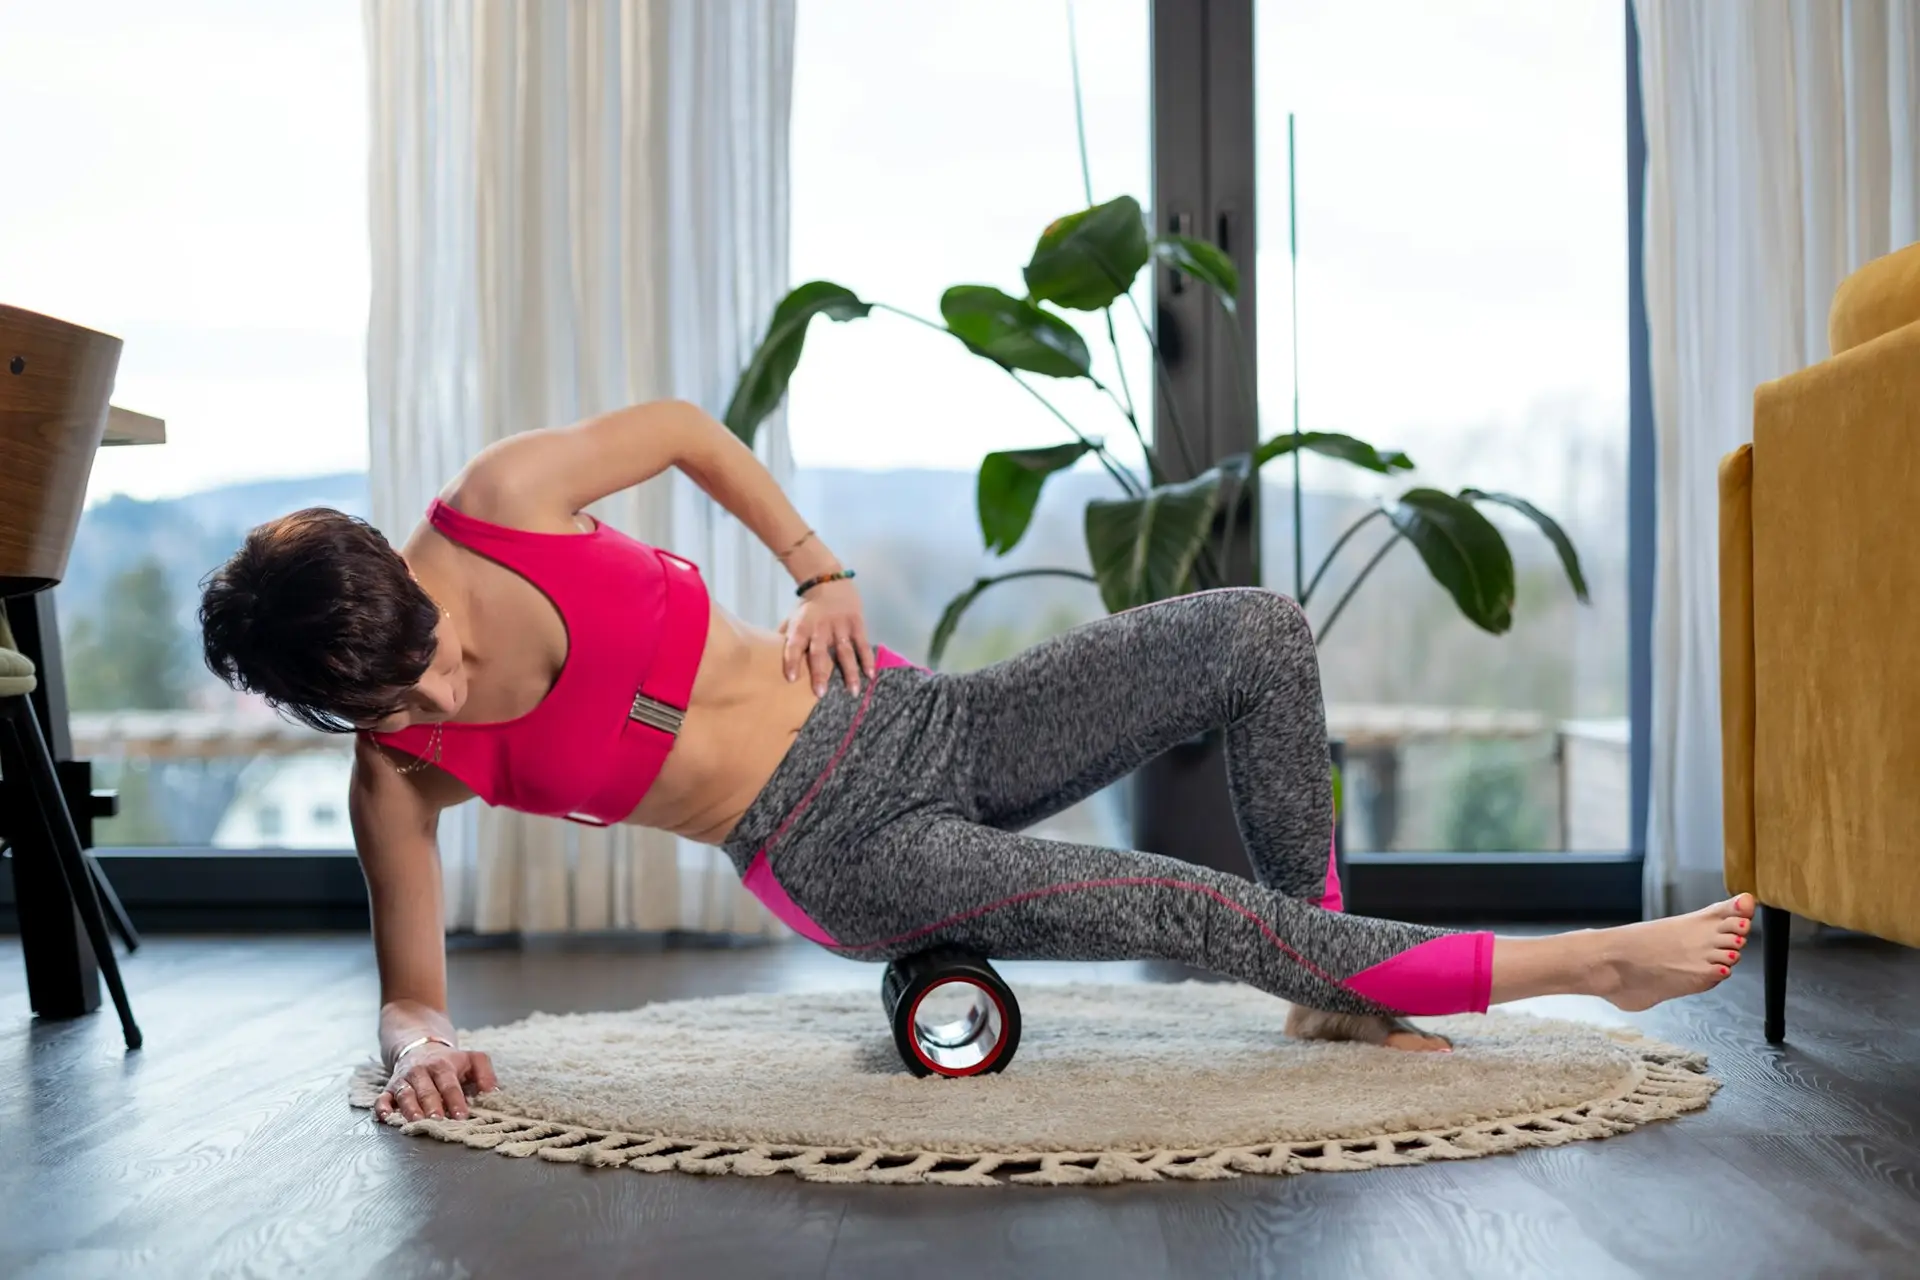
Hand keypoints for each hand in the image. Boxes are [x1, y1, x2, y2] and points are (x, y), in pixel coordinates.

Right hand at [374, 1044, 496, 1122]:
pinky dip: (382, 1107)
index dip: (455, 1100)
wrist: (420, 1045)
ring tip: (417, 1121)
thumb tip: (494, 1093)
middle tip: (438, 1120)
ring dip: (410, 1108)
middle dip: (432, 1105)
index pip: (450, 1084)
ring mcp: (405, 1080)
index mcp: (444, 1066)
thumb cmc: (450, 1060)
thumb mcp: (473, 1059)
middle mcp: (422, 1072)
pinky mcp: (390, 1087)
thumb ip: (486, 1074)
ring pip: (405, 1094)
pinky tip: (386, 1117)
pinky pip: (383, 1097)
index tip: (461, 1115)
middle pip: (427, 1090)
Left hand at [779, 578, 874, 695]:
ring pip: (845, 651)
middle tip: (820, 693)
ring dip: (849, 672)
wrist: (828, 580)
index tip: (791, 679)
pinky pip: (862, 644)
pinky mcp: (857, 623)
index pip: (794, 644)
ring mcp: (841, 625)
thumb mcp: (793, 618)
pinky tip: (870, 674)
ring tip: (853, 691)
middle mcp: (821, 627)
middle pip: (819, 652)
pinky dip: (867, 659)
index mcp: (802, 625)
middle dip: (820, 673)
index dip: (791, 660)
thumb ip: (785, 637)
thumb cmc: (808, 606)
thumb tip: (769, 658)